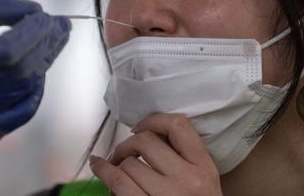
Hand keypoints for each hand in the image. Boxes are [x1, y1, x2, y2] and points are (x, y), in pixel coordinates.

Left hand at [90, 114, 222, 195]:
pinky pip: (118, 182)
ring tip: (117, 172)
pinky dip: (103, 170)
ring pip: (129, 163)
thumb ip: (185, 161)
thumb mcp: (203, 184)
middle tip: (124, 153)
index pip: (179, 126)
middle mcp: (187, 179)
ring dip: (118, 164)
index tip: (141, 126)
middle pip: (147, 141)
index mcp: (204, 168)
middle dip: (128, 143)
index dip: (154, 119)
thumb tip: (147, 137)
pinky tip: (98, 166)